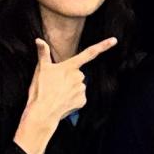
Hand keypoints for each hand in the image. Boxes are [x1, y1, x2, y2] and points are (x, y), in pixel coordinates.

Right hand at [17, 36, 117, 153]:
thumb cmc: (40, 90)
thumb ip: (43, 53)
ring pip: (78, 86)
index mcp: (70, 66)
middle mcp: (79, 76)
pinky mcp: (82, 101)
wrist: (42, 113)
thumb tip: (38, 39)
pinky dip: (72, 99)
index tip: (114, 40)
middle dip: (69, 78)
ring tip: (57, 94)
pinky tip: (62, 102)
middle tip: (55, 85)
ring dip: (70, 89)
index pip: (89, 53)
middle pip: (78, 74)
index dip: (103, 45)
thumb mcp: (41, 69)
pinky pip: (79, 97)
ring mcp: (82, 89)